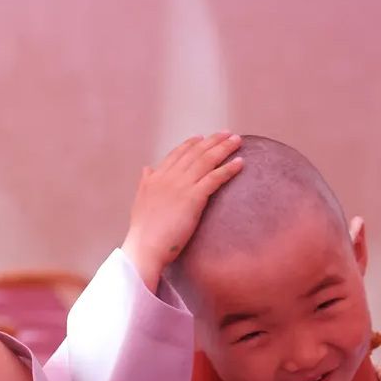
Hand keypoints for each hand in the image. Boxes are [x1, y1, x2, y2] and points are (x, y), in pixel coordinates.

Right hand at [122, 132, 242, 285]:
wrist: (145, 247)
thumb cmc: (143, 231)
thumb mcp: (140, 200)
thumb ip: (145, 182)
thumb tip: (147, 168)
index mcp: (155, 178)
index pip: (176, 154)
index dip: (190, 144)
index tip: (202, 137)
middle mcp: (168, 177)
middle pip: (195, 153)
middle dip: (212, 141)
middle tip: (227, 133)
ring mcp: (181, 186)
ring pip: (206, 161)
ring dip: (224, 148)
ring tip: (237, 141)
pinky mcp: (193, 197)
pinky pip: (215, 178)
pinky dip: (228, 168)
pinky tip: (240, 163)